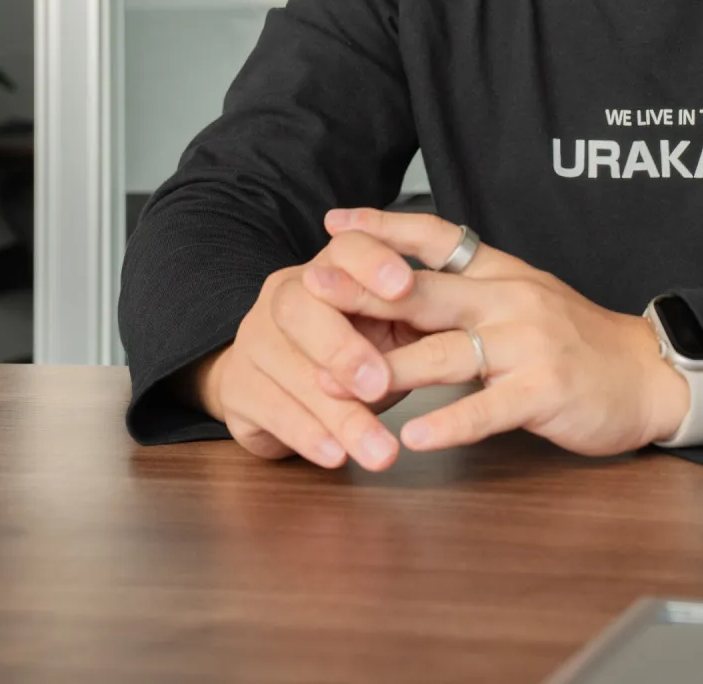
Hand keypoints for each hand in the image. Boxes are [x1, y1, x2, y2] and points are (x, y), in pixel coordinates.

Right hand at [190, 227, 430, 471]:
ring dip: (338, 413)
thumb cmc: (349, 349)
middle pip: (301, 304)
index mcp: (328, 268)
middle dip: (343, 346)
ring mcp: (254, 339)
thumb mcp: (385, 329)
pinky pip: (270, 409)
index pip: (346, 248)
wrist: (271, 382)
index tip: (405, 286)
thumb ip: (411, 322)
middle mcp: (283, 293)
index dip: (373, 262)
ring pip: (290, 368)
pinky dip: (308, 435)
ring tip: (380, 450)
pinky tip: (336, 455)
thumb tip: (466, 328)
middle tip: (380, 384)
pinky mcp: (236, 388)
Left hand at [311, 208, 689, 456]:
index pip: (435, 236)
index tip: (333, 223)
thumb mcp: (519, 301)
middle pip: (427, 290)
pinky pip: (487, 408)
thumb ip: (466, 295)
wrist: (644, 374)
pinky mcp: (544, 389)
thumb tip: (397, 289)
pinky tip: (413, 437)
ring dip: (388, 369)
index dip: (382, 227)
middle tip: (311, 289)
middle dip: (364, 291)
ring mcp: (528, 343)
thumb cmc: (573, 342)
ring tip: (335, 382)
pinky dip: (448, 423)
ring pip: (447, 351)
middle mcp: (510, 297)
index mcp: (500, 272)